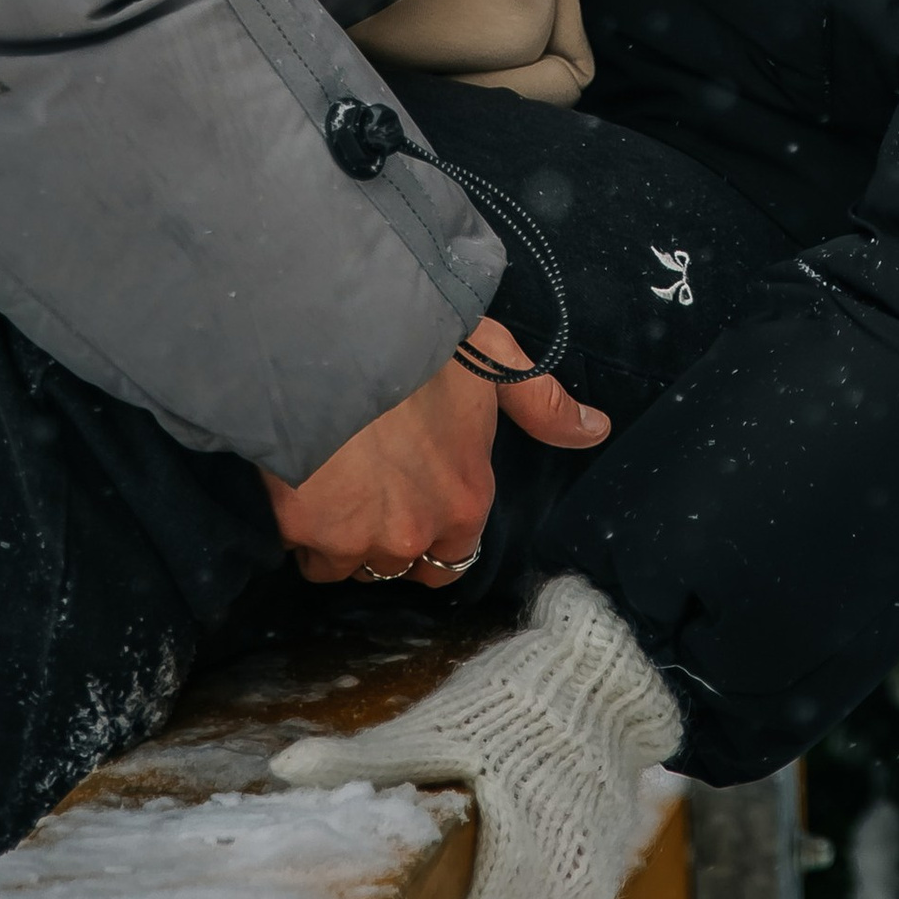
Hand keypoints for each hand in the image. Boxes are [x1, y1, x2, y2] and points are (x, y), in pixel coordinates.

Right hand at [262, 320, 608, 585]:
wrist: (336, 333)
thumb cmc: (419, 342)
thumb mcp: (494, 360)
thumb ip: (543, 404)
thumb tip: (597, 429)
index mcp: (466, 501)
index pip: (453, 559)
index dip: (433, 532)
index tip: (412, 494)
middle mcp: (416, 535)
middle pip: (398, 566)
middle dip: (386, 539)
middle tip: (369, 487)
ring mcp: (356, 540)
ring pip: (347, 564)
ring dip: (340, 536)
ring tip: (334, 476)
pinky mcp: (303, 532)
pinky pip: (302, 551)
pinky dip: (301, 529)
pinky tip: (303, 479)